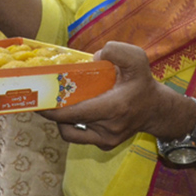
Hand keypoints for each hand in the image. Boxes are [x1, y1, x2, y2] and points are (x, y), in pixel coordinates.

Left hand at [38, 41, 191, 150]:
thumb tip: (94, 58)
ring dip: (60, 119)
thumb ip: (116, 51)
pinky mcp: (104, 145)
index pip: (76, 113)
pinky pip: (78, 137)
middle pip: (68, 123)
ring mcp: (106, 140)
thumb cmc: (142, 83)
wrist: (156, 110)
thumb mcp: (137, 59)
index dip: (53, 109)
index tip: (38, 100)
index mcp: (115, 107)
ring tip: (56, 103)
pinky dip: (70, 125)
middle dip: (51, 111)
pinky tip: (70, 111)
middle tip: (40, 97)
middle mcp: (109, 128)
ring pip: (70, 133)